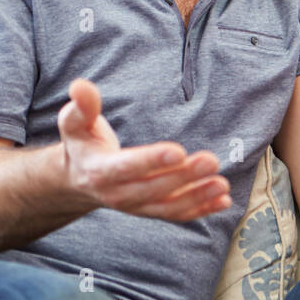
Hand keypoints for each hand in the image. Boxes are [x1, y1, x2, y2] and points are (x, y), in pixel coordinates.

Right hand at [57, 78, 232, 220]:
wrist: (78, 180)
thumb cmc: (83, 144)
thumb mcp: (75, 123)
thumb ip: (82, 106)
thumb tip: (80, 86)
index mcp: (99, 171)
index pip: (126, 167)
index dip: (152, 160)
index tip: (178, 150)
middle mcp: (118, 194)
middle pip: (154, 188)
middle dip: (184, 177)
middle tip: (212, 160)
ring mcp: (136, 207)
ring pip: (168, 206)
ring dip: (197, 197)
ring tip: (222, 184)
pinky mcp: (152, 211)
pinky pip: (177, 214)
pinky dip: (201, 209)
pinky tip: (224, 200)